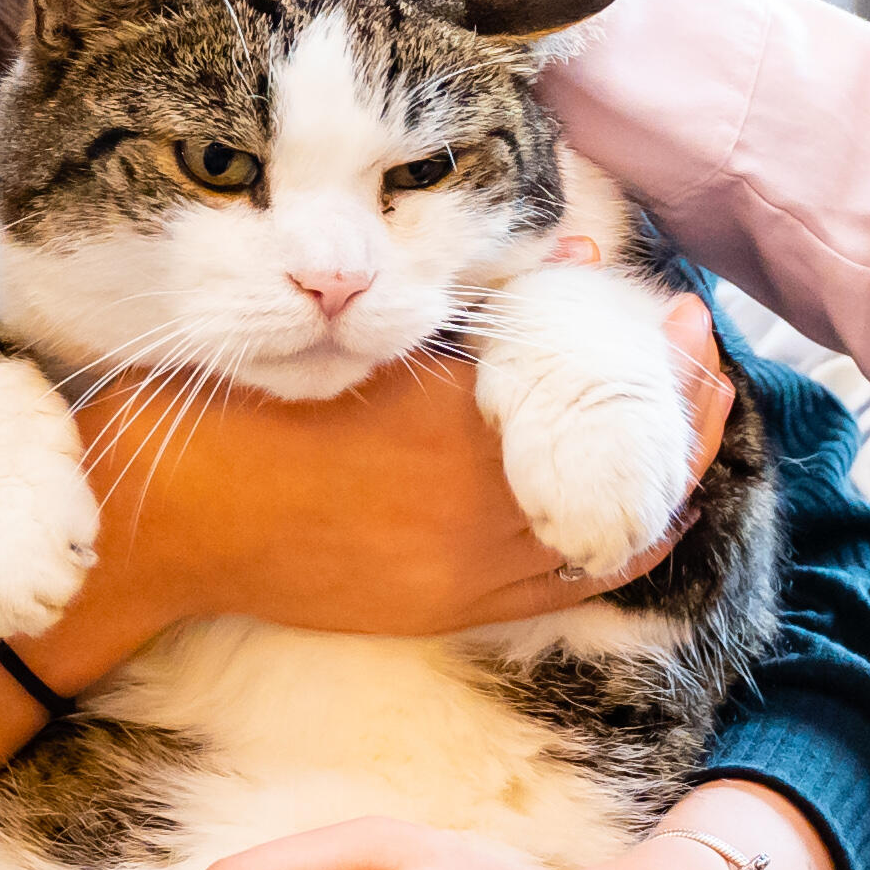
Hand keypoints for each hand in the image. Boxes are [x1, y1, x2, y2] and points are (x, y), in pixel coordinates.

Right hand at [55, 289, 733, 657]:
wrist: (168, 527)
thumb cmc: (240, 415)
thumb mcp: (352, 340)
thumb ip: (470, 310)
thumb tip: (574, 262)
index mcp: (450, 432)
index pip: (596, 394)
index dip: (656, 355)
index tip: (678, 310)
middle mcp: (472, 511)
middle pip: (625, 464)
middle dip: (683, 404)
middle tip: (700, 352)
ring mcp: (465, 571)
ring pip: (615, 532)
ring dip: (666, 474)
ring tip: (694, 418)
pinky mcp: (447, 607)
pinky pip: (568, 582)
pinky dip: (622, 537)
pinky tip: (645, 499)